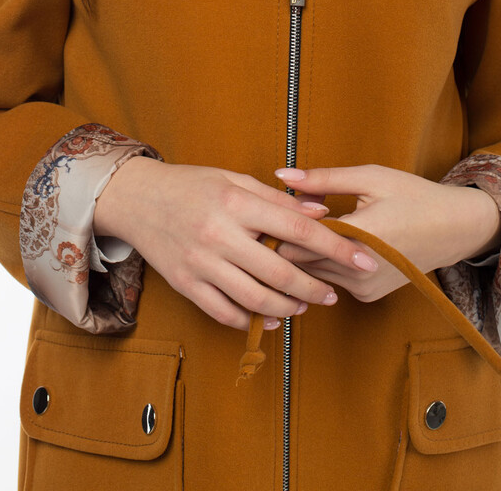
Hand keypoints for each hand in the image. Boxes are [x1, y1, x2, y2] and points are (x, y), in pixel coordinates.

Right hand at [93, 158, 377, 330]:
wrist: (136, 199)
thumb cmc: (191, 185)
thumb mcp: (235, 180)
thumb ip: (278, 199)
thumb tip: (321, 213)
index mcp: (236, 203)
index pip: (299, 229)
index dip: (336, 246)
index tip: (364, 257)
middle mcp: (219, 235)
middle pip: (281, 273)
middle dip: (316, 288)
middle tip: (333, 293)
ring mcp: (201, 264)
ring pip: (256, 300)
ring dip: (287, 308)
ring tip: (303, 305)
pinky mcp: (186, 285)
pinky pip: (225, 313)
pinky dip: (251, 320)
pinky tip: (268, 317)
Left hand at [273, 164, 500, 302]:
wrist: (454, 230)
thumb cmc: (413, 196)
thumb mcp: (370, 178)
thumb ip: (322, 180)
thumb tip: (281, 175)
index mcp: (360, 236)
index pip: (299, 241)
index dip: (274, 227)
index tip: (255, 213)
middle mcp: (360, 270)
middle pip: (300, 262)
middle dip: (280, 242)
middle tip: (257, 223)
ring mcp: (363, 287)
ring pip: (312, 274)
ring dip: (297, 256)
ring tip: (277, 233)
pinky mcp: (367, 296)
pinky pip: (330, 280)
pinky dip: (318, 264)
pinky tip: (310, 246)